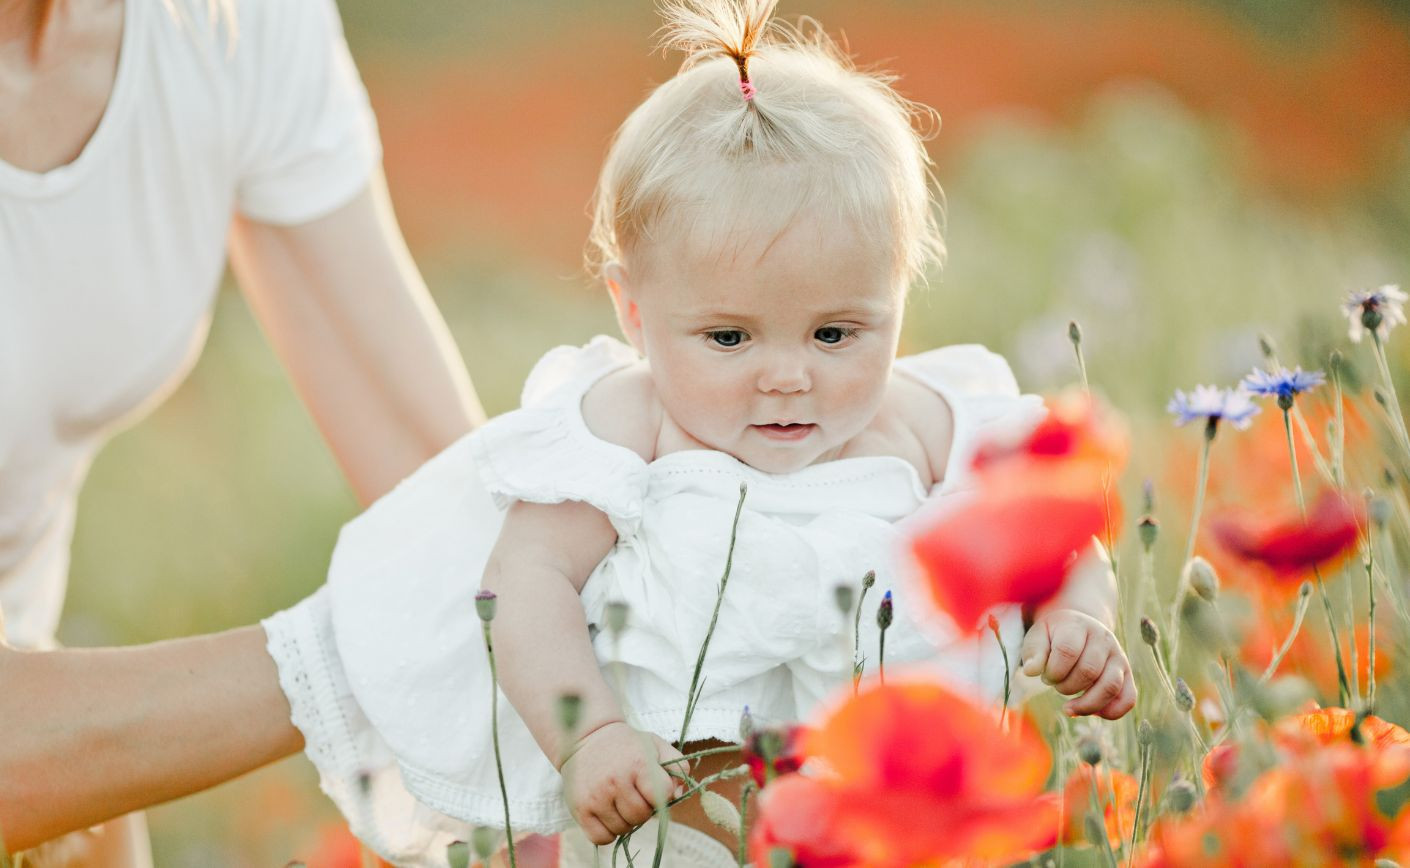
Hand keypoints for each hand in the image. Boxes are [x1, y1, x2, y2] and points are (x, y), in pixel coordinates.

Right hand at [559, 721, 685, 844]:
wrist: (586, 738)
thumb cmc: (627, 745)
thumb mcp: (656, 745)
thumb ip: (677, 766)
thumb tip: (677, 795)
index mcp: (638, 764)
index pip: (662, 797)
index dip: (661, 795)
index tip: (651, 787)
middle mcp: (616, 781)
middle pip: (642, 816)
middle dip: (643, 809)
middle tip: (635, 795)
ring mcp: (597, 796)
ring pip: (623, 829)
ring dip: (626, 821)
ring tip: (620, 802)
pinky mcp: (581, 809)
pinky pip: (601, 838)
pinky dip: (608, 833)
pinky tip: (608, 815)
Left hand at [1020, 608, 1135, 718]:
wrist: (1078, 627)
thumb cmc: (1054, 636)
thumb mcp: (1038, 636)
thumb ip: (1033, 652)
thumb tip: (1031, 671)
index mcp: (1078, 625)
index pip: (1067, 651)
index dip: (1053, 670)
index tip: (1045, 675)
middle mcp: (1103, 638)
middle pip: (1088, 671)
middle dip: (1065, 687)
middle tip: (1055, 684)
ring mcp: (1118, 656)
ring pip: (1110, 686)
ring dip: (1086, 704)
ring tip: (1069, 707)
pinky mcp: (1126, 674)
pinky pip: (1128, 698)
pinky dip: (1111, 712)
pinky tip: (1092, 713)